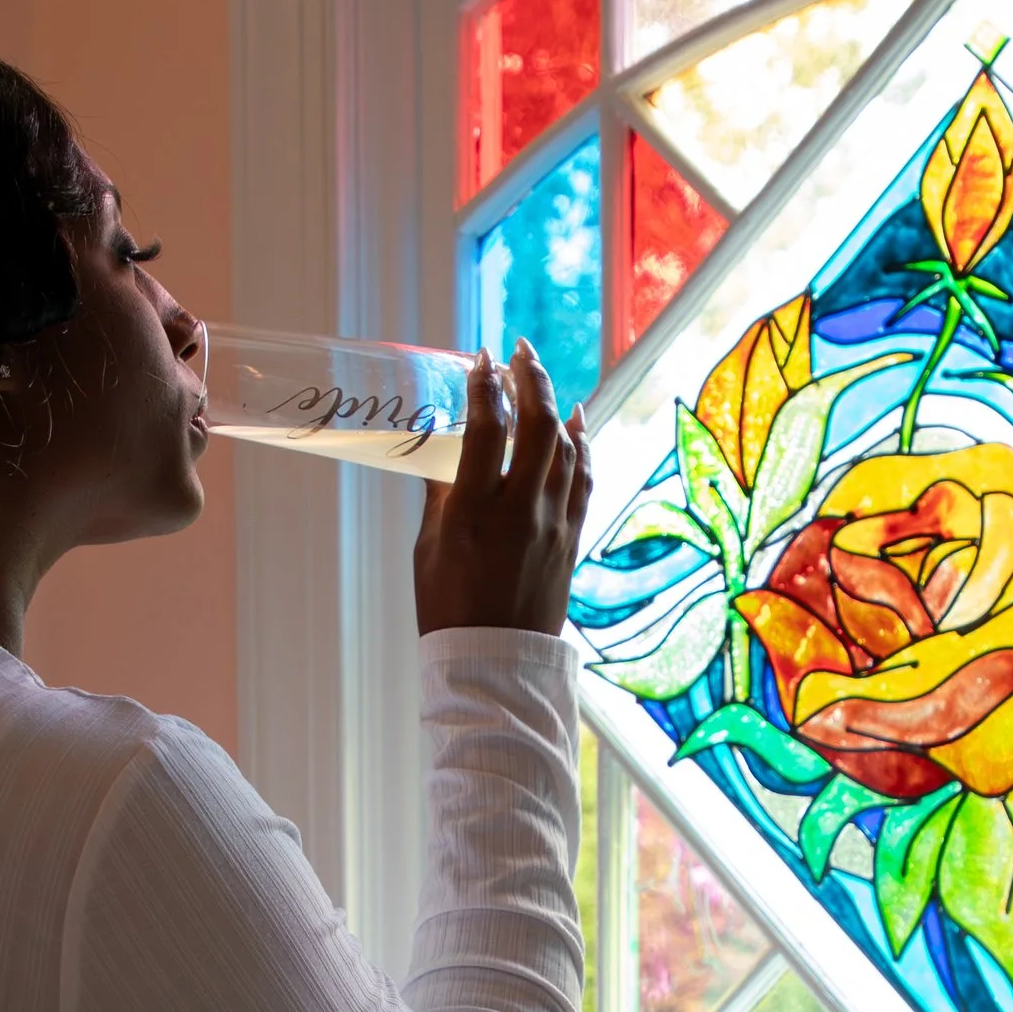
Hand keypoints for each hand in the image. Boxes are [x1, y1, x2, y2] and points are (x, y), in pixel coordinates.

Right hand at [414, 343, 592, 638]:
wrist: (494, 660)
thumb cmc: (448, 606)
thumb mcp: (429, 547)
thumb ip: (441, 494)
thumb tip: (444, 452)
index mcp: (474, 510)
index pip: (486, 428)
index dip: (484, 386)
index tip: (480, 359)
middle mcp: (520, 510)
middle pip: (536, 424)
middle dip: (529, 378)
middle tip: (517, 351)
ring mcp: (553, 523)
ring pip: (564, 446)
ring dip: (554, 403)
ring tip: (540, 376)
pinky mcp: (572, 538)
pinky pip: (583, 478)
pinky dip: (581, 443)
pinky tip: (577, 420)